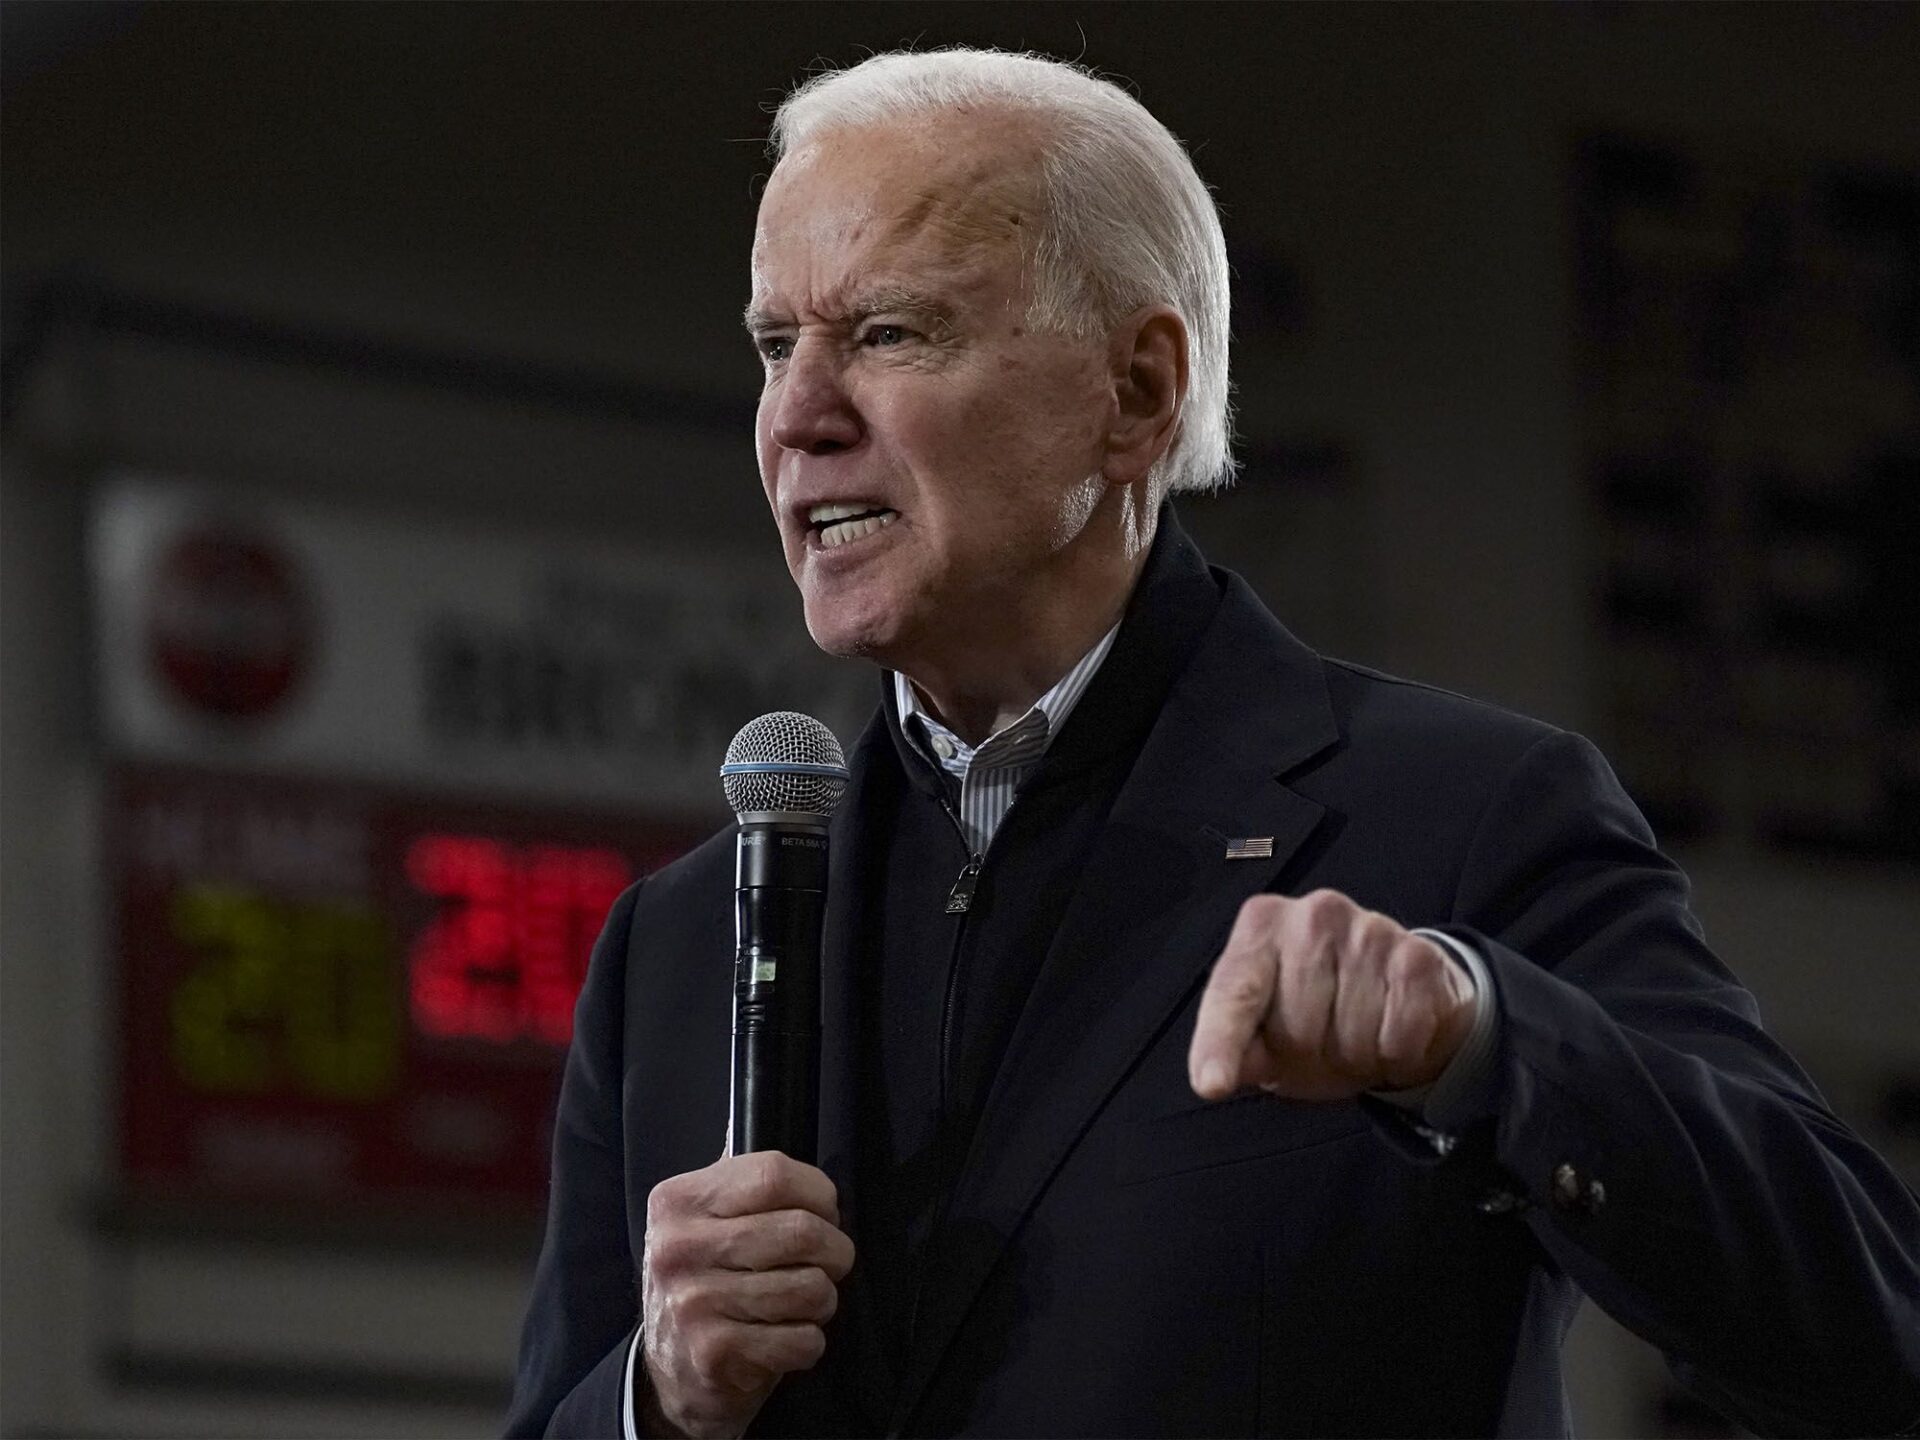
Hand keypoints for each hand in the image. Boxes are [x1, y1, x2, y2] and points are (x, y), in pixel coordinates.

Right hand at [639, 1152, 854, 1438]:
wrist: (670, 1370)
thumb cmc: (707, 1280)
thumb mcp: (705, 1219)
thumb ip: (741, 1177)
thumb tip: (778, 1109)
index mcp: (679, 1201)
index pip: (774, 1175)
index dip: (819, 1193)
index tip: (826, 1212)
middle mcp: (678, 1247)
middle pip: (801, 1232)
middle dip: (835, 1252)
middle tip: (829, 1263)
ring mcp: (692, 1302)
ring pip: (809, 1288)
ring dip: (823, 1300)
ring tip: (803, 1303)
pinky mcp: (713, 1353)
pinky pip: (802, 1340)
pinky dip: (808, 1342)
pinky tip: (785, 1338)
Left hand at [1187, 890, 1473, 1102]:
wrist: (1403, 999)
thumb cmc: (1319, 1016)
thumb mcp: (1268, 1037)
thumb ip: (1239, 1050)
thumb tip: (1213, 1078)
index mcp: (1260, 927)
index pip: (1234, 994)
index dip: (1219, 1044)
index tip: (1211, 1085)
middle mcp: (1311, 915)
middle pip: (1299, 1026)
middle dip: (1311, 1051)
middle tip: (1323, 1039)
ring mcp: (1369, 929)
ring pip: (1352, 1036)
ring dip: (1358, 1055)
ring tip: (1359, 1033)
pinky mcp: (1418, 956)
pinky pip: (1399, 1037)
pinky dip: (1398, 1054)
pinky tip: (1393, 1029)